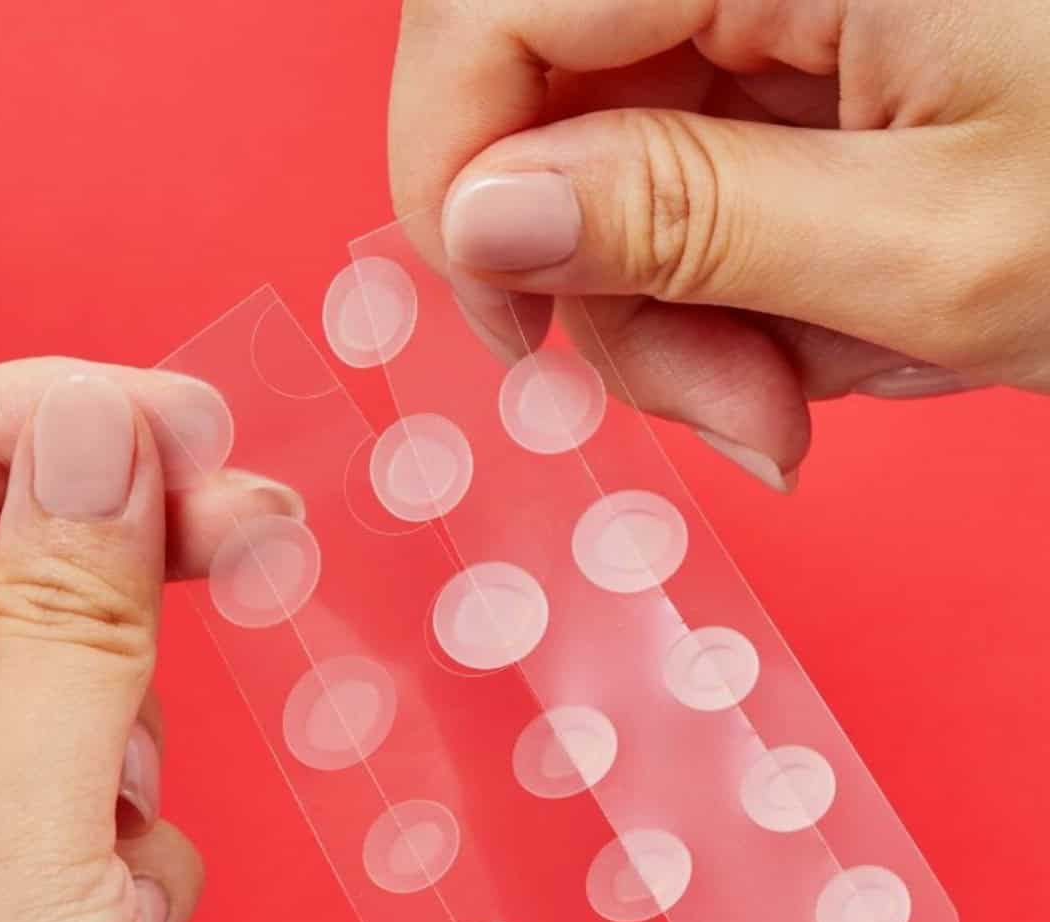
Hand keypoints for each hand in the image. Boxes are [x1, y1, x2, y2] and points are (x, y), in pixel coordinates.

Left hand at [0, 362, 297, 921]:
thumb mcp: (21, 837)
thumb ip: (67, 625)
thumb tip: (106, 438)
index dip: (25, 424)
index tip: (172, 417)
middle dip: (120, 559)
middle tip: (252, 528)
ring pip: (45, 674)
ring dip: (123, 732)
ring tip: (121, 838)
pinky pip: (74, 769)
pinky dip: (124, 821)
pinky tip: (118, 914)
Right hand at [390, 0, 1049, 488]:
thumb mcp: (937, 248)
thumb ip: (683, 222)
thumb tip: (484, 221)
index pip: (493, 5)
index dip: (455, 172)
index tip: (511, 321)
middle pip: (558, 101)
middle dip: (619, 286)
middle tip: (735, 410)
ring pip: (627, 156)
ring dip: (694, 308)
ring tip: (810, 386)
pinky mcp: (826, 42)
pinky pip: (708, 168)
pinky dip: (749, 279)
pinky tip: (837, 325)